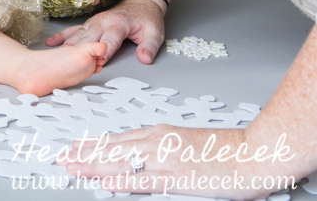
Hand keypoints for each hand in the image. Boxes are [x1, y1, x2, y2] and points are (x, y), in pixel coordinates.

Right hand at [45, 0, 165, 64]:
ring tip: (56, 58)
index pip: (109, 40)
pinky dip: (62, 37)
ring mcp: (94, 22)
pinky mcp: (89, 24)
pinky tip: (51, 44)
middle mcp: (102, 22)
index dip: (104, 52)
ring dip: (68, 47)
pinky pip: (73, 30)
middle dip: (80, 52)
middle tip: (70, 64)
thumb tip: (144, 59)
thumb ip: (150, 46)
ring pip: (78, 35)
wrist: (141, 3)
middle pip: (88, 38)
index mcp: (118, 24)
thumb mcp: (155, 32)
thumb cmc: (147, 19)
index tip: (99, 62)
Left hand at [59, 125, 285, 199]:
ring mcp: (166, 159)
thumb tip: (142, 156)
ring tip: (71, 168)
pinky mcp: (179, 177)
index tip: (73, 147)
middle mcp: (158, 142)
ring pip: (121, 162)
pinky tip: (106, 184)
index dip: (93, 144)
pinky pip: (145, 181)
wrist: (257, 151)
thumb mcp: (187, 142)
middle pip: (112, 149)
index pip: (117, 139)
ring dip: (93, 166)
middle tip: (60, 157)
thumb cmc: (227, 149)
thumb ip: (163, 146)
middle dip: (84, 154)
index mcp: (160, 133)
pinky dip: (124, 182)